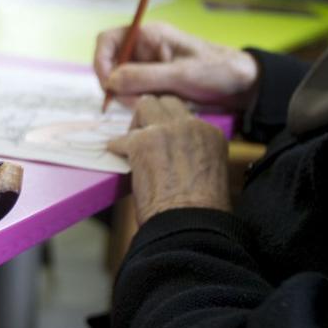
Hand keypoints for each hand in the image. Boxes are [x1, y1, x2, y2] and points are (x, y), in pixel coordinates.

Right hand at [94, 22, 258, 110]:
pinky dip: (139, 103)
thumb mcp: (182, 74)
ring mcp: (149, 67)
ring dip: (129, 97)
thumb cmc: (218, 70)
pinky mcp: (156, 84)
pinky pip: (135, 94)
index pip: (109, 40)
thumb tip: (110, 80)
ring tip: (151, 105)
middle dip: (117, 85)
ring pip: (121, 83)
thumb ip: (144, 76)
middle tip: (133, 103)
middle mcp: (145, 49)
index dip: (101, 60)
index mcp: (150, 35)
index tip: (107, 85)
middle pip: (111, 64)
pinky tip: (156, 107)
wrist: (245, 85)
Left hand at [107, 95, 230, 222]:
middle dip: (154, 114)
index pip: (187, 116)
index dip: (171, 126)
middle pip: (167, 102)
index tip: (163, 139)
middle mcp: (191, 126)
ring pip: (145, 106)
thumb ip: (196, 154)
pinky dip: (118, 147)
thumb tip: (176, 156)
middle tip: (145, 133)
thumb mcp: (211, 173)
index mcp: (211, 134)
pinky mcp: (142, 143)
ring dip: (137, 123)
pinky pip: (123, 138)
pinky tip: (116, 154)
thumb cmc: (201, 212)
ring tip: (133, 142)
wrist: (190, 225)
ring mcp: (166, 131)